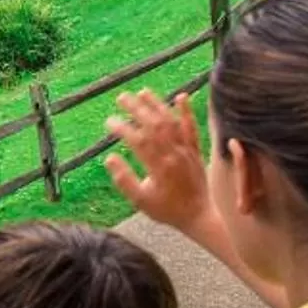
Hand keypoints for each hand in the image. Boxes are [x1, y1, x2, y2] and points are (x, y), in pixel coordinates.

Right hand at [104, 88, 211, 228]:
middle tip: (121, 97)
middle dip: (137, 109)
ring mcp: (187, 151)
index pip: (138, 141)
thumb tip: (109, 158)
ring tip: (142, 92)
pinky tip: (182, 96)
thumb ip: (124, 180)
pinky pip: (192, 128)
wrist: (198, 216)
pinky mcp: (196, 150)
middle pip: (154, 125)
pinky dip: (187, 112)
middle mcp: (174, 154)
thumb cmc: (166, 210)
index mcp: (159, 167)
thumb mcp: (140, 201)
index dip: (123, 128)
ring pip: (171, 122)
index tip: (109, 121)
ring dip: (157, 105)